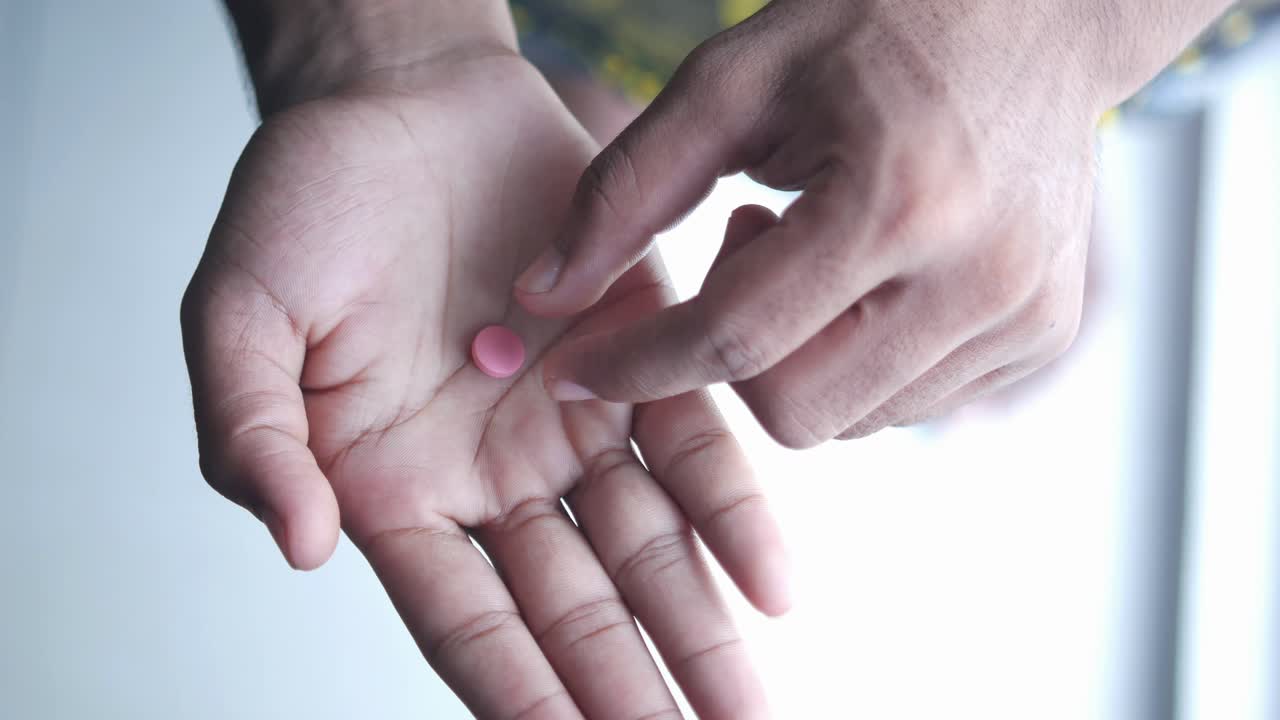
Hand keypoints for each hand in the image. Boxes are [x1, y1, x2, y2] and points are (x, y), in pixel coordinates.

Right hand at [181, 53, 787, 718]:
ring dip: (698, 625)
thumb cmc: (307, 205)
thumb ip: (251, 437)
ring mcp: (570, 419)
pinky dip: (732, 511)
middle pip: (573, 607)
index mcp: (394, 488)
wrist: (402, 99)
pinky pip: (692, 444)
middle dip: (629, 687)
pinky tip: (772, 582)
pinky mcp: (637, 350)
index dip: (522, 695)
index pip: (468, 621)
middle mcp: (492, 473)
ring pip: (645, 545)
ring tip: (745, 705)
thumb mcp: (239, 316)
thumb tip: (297, 547)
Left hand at [513, 0, 1229, 445]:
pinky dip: (856, 362)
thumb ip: (625, 188)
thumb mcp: (733, 79)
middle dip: (731, 358)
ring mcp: (1023, 316)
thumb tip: (540, 295)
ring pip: (849, 422)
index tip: (574, 369)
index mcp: (896, 200)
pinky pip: (907, 405)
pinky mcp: (1043, 336)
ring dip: (796, 357)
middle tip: (749, 246)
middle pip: (792, 410)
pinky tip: (866, 274)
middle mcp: (977, 277)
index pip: (735, 339)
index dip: (638, 365)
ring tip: (816, 246)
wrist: (1034, 15)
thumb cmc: (872, 30)